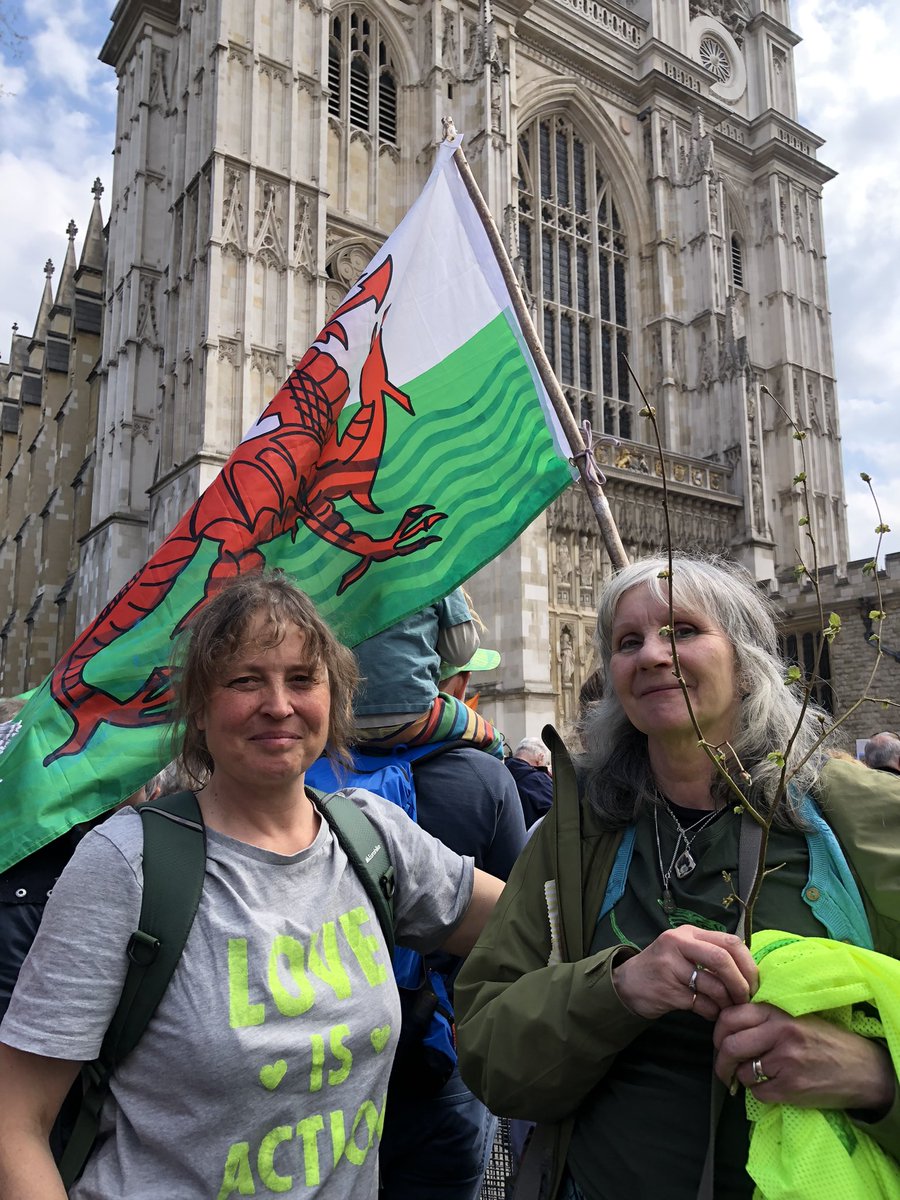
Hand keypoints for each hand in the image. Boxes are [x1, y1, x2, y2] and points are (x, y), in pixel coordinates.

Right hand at [612, 925, 757, 1020]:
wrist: (627, 983)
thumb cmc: (664, 968)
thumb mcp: (685, 951)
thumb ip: (711, 954)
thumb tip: (749, 972)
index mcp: (688, 933)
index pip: (729, 942)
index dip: (748, 964)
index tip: (754, 982)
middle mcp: (678, 944)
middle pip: (722, 959)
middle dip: (741, 983)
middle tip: (746, 998)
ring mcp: (670, 966)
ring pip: (713, 985)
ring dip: (727, 1002)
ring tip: (727, 1008)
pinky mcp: (667, 990)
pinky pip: (701, 1004)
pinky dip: (712, 1012)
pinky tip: (710, 1013)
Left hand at [714, 1002, 895, 1112]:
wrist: (863, 1068)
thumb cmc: (825, 1040)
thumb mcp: (795, 1017)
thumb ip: (764, 1018)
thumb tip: (727, 1027)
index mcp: (777, 1013)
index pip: (730, 1017)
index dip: (718, 1032)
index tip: (720, 1042)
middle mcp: (780, 1034)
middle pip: (730, 1046)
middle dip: (721, 1061)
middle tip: (724, 1068)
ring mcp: (786, 1062)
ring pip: (743, 1072)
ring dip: (742, 1078)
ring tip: (753, 1077)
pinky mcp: (792, 1088)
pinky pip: (759, 1093)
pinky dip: (759, 1093)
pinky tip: (771, 1087)